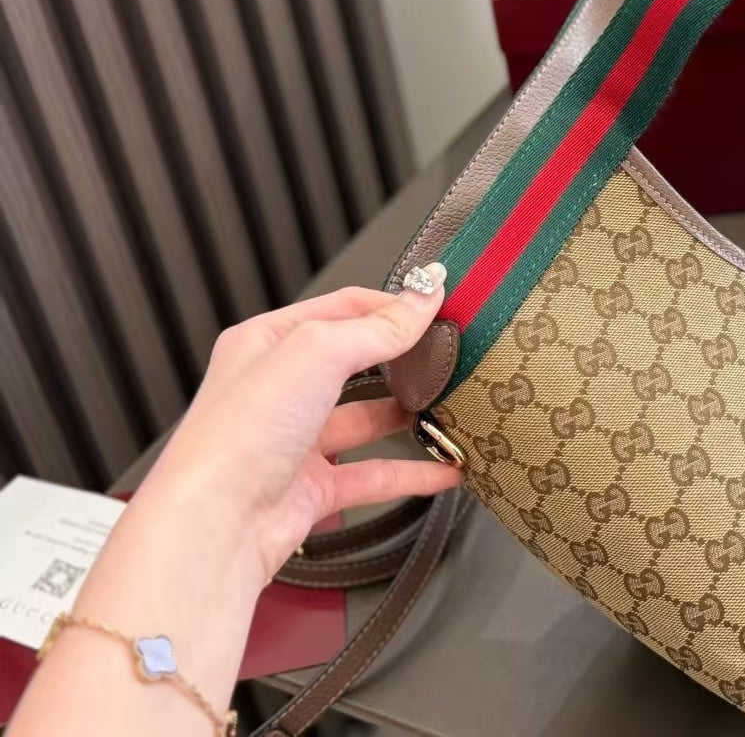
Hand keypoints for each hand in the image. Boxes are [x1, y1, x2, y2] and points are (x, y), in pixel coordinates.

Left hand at [139, 264, 460, 587]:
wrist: (215, 525)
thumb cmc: (238, 435)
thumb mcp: (316, 354)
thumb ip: (376, 329)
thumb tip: (421, 300)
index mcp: (266, 343)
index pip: (341, 308)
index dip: (391, 305)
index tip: (438, 307)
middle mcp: (278, 389)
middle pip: (355, 362)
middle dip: (401, 359)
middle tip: (447, 355)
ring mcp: (295, 440)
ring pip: (365, 420)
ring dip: (408, 415)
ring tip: (448, 406)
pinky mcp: (312, 488)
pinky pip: (373, 474)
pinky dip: (412, 472)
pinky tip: (443, 467)